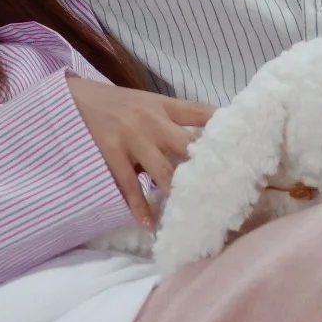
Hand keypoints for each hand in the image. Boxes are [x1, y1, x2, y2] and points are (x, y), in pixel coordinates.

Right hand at [67, 78, 214, 227]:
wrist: (74, 98)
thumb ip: (173, 119)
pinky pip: (129, 184)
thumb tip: (207, 141)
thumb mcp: (148, 103)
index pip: (203, 113)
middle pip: (189, 145)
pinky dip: (139, 206)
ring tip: (194, 214)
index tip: (247, 148)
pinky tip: (150, 223)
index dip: (226, 130)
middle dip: (208, 167)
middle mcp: (152, 120)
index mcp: (164, 105)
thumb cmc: (116, 104)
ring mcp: (132, 137)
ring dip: (178, 193)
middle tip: (228, 191)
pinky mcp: (111, 152)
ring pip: (163, 170)